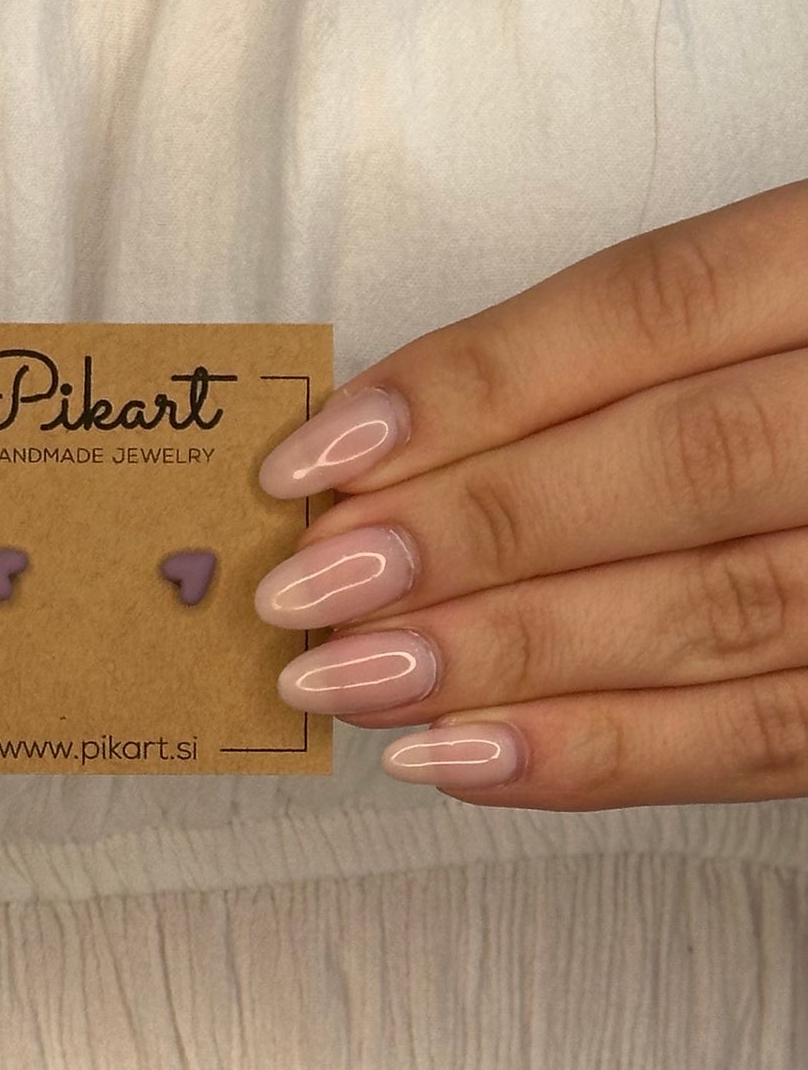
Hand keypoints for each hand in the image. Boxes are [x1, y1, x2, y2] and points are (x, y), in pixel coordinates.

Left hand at [254, 179, 807, 809]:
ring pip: (713, 612)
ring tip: (351, 684)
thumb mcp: (742, 308)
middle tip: (309, 591)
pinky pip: (766, 739)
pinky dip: (601, 756)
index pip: (641, 310)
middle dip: (469, 534)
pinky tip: (460, 760)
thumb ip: (593, 367)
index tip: (314, 459)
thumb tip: (379, 457)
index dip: (465, 387)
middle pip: (675, 466)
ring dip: (504, 659)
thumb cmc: (792, 373)